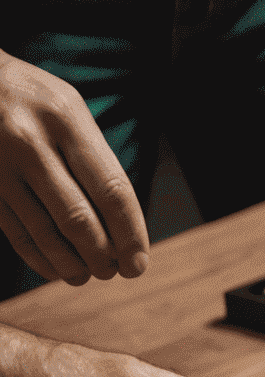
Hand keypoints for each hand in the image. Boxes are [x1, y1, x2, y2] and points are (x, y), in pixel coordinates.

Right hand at [0, 48, 149, 285]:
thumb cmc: (33, 102)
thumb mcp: (69, 111)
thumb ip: (95, 160)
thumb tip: (124, 227)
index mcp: (65, 119)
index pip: (110, 190)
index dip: (130, 235)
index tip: (137, 263)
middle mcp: (29, 140)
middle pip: (78, 218)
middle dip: (102, 256)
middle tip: (113, 271)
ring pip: (44, 232)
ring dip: (73, 264)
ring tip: (89, 274)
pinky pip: (16, 232)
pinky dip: (40, 259)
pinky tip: (57, 270)